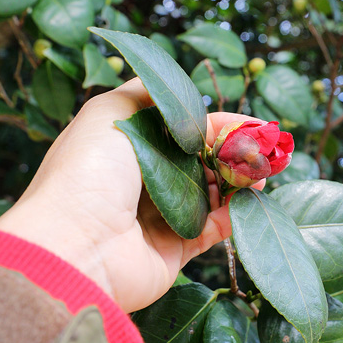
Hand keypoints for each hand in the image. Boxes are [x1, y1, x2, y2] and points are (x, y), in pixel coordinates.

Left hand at [0, 78, 262, 312]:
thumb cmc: (89, 171)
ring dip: (239, 181)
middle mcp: (144, 180)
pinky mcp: (175, 249)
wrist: (77, 244)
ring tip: (263, 173)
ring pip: (212, 193)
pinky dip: (235, 212)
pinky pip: (214, 228)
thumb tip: (181, 93)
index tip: (253, 124)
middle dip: (235, 153)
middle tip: (266, 150)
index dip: (219, 125)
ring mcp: (160, 215)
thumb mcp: (111, 111)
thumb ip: (148, 93)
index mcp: (128, 147)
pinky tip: (253, 197)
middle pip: (201, 161)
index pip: (183, 130)